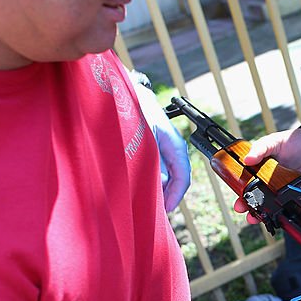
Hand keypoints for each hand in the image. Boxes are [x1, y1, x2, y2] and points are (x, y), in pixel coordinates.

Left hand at [129, 71, 191, 211]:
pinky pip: (151, 167)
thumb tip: (161, 184)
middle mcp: (169, 146)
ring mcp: (158, 146)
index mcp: (174, 143)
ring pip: (162, 173)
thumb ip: (152, 163)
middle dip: (163, 196)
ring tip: (140, 201)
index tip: (164, 209)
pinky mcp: (147, 146)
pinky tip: (133, 185)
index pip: (182, 176)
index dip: (174, 196)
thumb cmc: (131, 109)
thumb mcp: (143, 139)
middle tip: (150, 211)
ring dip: (153, 187)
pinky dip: (146, 178)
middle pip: (173, 178)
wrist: (117, 88)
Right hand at [234, 128, 300, 222]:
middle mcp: (274, 184)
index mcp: (265, 171)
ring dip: (265, 215)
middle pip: (259, 200)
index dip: (242, 195)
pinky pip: (293, 211)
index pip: (250, 186)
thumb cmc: (300, 142)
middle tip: (246, 211)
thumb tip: (247, 159)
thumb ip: (262, 148)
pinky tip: (282, 216)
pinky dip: (287, 216)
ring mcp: (288, 193)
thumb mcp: (277, 140)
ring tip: (259, 217)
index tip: (239, 202)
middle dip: (251, 208)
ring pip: (274, 209)